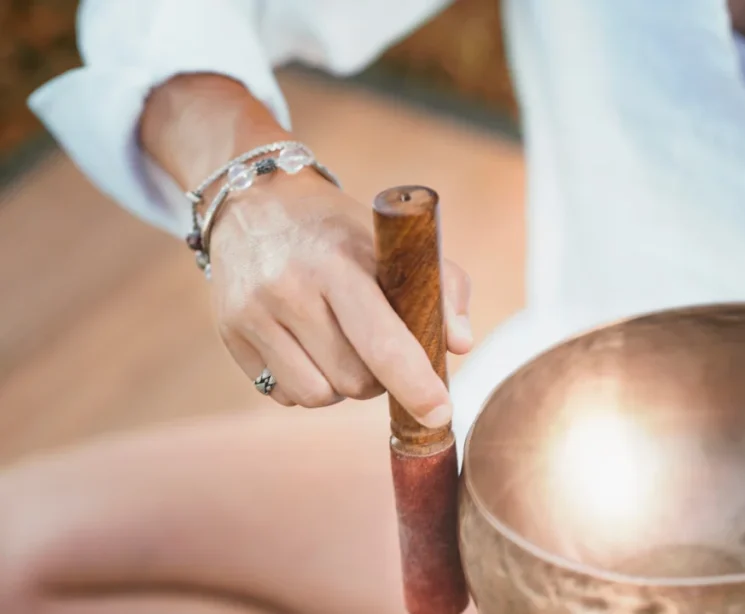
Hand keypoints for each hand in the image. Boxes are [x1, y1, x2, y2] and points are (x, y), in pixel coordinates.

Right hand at [208, 172, 472, 426]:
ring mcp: (253, 313)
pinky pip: (284, 394)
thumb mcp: (393, 240)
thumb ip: (442, 285)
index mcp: (338, 262)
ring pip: (319, 396)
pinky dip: (307, 384)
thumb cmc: (339, 230)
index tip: (440, 412)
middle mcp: (289, 288)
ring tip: (342, 346)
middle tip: (380, 350)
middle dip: (380, 380)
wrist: (254, 201)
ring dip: (341, 387)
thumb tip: (459, 344)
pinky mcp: (229, 334)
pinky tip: (307, 347)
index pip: (382, 342)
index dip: (416, 385)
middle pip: (354, 381)